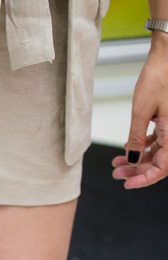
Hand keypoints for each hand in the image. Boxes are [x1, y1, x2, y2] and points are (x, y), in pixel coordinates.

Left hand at [113, 37, 167, 188]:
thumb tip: (131, 160)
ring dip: (137, 159)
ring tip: (116, 165)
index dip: (146, 178)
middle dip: (137, 170)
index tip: (128, 184)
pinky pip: (158, 140)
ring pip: (157, 152)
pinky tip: (126, 150)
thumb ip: (136, 138)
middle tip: (116, 174)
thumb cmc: (158, 78)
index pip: (163, 166)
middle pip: (160, 161)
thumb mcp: (141, 111)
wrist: (167, 57)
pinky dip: (142, 146)